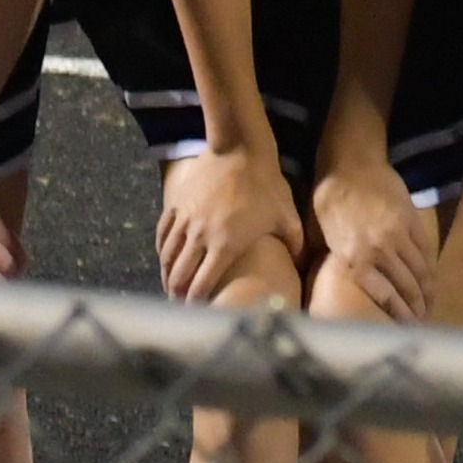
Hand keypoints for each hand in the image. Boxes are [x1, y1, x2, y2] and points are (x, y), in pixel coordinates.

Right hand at [154, 143, 300, 302]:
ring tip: (170, 288)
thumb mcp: (286, 216)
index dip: (196, 304)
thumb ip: (294, 244)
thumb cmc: (266, 184)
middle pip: (179, 277)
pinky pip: (162, 235)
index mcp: (225, 246)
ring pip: (167, 258)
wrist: (240, 149)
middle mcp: (199, 237)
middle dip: (177, 296)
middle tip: (180, 307)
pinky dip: (161, 251)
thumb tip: (301, 265)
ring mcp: (184, 221)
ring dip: (166, 276)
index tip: (197, 314)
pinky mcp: (176, 206)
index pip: (203, 285)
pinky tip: (164, 259)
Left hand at [308, 155, 435, 323]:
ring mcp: (400, 234)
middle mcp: (381, 249)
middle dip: (416, 308)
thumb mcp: (321, 240)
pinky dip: (430, 268)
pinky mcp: (412, 220)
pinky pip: (426, 250)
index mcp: (355, 258)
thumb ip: (331, 266)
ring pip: (420, 270)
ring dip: (427, 291)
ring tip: (429, 306)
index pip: (385, 295)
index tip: (405, 328)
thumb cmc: (327, 204)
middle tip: (421, 323)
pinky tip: (431, 280)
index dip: (399, 314)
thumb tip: (329, 290)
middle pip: (407, 286)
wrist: (349, 166)